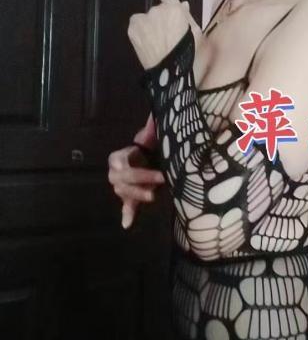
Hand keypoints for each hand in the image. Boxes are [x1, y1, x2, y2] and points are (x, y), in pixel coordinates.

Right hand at [108, 114, 164, 228]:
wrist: (147, 162)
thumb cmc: (147, 149)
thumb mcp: (149, 139)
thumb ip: (150, 130)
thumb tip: (155, 116)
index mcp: (118, 157)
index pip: (118, 160)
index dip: (126, 162)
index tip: (132, 163)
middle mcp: (116, 173)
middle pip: (123, 178)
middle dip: (141, 178)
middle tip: (159, 180)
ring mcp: (121, 187)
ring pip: (125, 192)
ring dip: (137, 195)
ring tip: (152, 196)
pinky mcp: (129, 199)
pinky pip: (127, 207)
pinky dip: (127, 215)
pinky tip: (127, 223)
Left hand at [128, 0, 201, 69]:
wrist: (170, 77)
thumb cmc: (190, 56)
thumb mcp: (197, 35)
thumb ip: (188, 18)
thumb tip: (181, 5)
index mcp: (174, 10)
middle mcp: (156, 11)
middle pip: (158, 10)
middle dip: (163, 19)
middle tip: (170, 36)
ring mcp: (142, 21)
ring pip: (147, 19)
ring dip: (152, 26)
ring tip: (159, 43)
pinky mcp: (132, 31)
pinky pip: (139, 26)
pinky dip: (143, 32)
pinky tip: (151, 45)